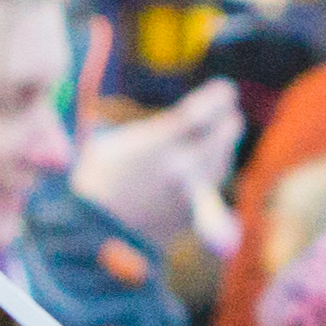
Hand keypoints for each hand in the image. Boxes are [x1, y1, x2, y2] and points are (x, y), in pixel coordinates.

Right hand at [66, 83, 242, 236]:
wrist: (95, 237)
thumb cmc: (94, 184)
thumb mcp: (109, 146)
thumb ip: (146, 134)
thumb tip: (170, 126)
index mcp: (160, 145)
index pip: (200, 114)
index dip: (216, 98)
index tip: (226, 88)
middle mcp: (183, 167)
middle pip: (221, 136)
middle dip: (228, 120)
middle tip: (230, 111)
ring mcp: (192, 191)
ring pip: (221, 160)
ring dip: (225, 143)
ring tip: (226, 130)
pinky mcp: (194, 212)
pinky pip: (214, 183)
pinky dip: (218, 166)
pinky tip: (215, 159)